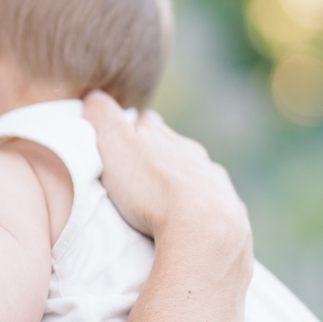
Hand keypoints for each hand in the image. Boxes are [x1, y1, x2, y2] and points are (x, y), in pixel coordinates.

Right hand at [84, 93, 250, 259]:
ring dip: (183, 181)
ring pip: (197, 172)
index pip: (146, 121)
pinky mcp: (228, 207)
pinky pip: (214, 201)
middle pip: (173, 146)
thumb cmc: (151, 186)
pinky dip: (202, 206)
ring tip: (166, 201)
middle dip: (160, 155)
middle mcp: (192, 152)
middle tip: (141, 174)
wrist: (203, 227)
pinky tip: (193, 219)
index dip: (132, 128)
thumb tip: (94, 95)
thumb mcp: (114, 144)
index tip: (121, 139)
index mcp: (162, 136)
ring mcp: (213, 179)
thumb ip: (103, 117)